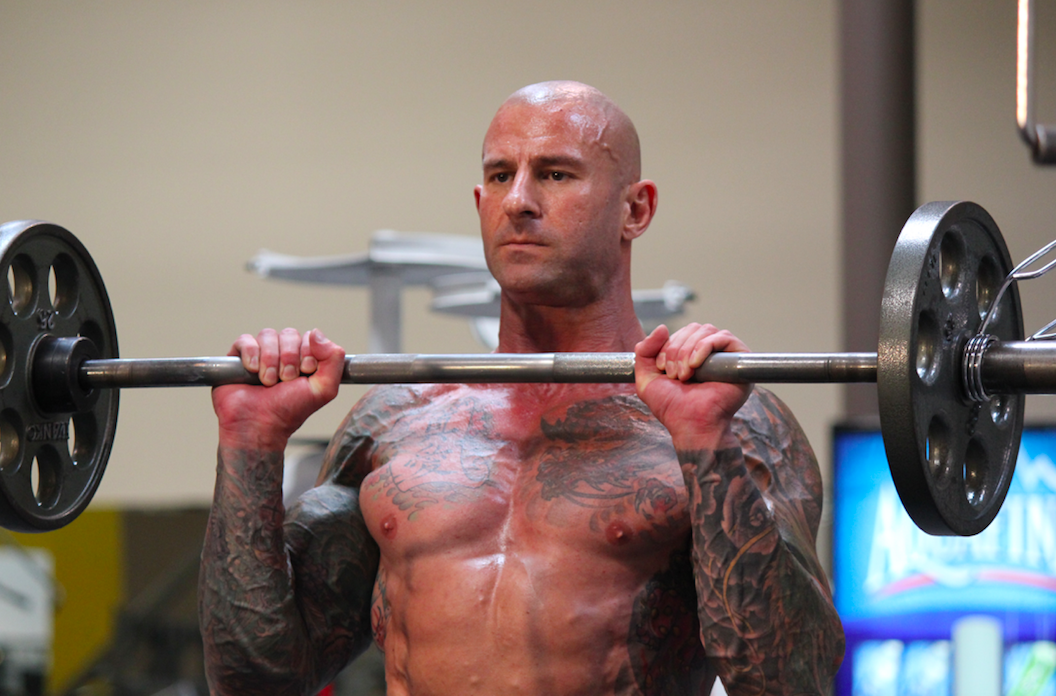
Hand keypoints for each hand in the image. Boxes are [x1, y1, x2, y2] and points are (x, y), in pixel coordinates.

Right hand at [212, 328, 344, 450]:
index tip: (305, 373)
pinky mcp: (238, 357)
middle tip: (285, 380)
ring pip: (268, 335)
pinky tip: (252, 371)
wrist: (259, 426)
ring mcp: (261, 354)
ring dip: (270, 359)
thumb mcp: (324, 389)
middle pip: (289, 334)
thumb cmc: (289, 411)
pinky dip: (251, 354)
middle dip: (289, 358)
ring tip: (268, 381)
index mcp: (304, 359)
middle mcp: (283, 354)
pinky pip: (245, 340)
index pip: (310, 337)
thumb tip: (316, 332)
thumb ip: (333, 360)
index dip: (308, 353)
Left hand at [634, 323, 751, 450]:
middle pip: (693, 328)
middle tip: (674, 375)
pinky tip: (696, 366)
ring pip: (705, 331)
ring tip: (685, 375)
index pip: (681, 332)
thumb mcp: (647, 378)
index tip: (662, 369)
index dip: (667, 345)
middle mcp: (710, 353)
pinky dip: (704, 347)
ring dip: (688, 351)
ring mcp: (726, 355)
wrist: (691, 425)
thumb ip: (644, 352)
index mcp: (691, 354)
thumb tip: (662, 327)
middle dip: (676, 349)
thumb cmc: (672, 407)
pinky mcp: (740, 359)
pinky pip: (723, 337)